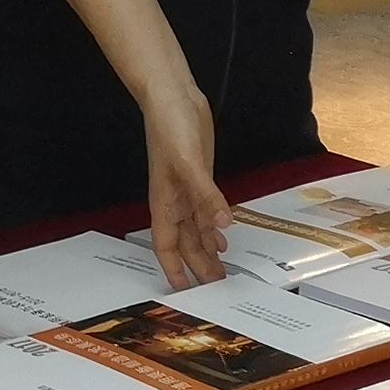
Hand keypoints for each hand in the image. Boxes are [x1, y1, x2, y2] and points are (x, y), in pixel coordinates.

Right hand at [140, 79, 232, 288]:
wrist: (173, 96)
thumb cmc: (170, 127)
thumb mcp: (190, 164)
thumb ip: (206, 196)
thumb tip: (222, 227)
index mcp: (165, 202)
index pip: (167, 246)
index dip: (174, 270)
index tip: (184, 292)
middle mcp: (175, 200)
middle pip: (186, 243)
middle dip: (198, 265)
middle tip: (215, 287)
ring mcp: (188, 188)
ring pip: (197, 228)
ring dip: (207, 249)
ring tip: (221, 270)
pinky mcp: (201, 175)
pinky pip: (207, 209)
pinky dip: (214, 225)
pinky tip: (223, 234)